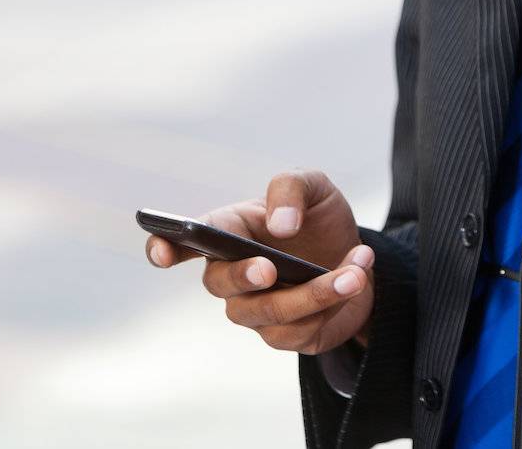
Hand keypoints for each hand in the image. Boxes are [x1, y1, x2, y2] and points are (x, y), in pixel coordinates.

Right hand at [144, 169, 374, 354]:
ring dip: (315, 292)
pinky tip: (357, 275)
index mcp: (229, 232)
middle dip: (243, 276)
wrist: (360, 260)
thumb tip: (279, 225)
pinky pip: (301, 330)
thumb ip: (291, 188)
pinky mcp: (285, 335)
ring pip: (268, 311)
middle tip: (268, 267)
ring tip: (353, 272)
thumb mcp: (314, 186)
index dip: (165, 247)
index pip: (184, 242)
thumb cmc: (319, 221)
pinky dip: (335, 301)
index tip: (161, 252)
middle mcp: (232, 276)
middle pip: (219, 284)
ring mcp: (255, 309)